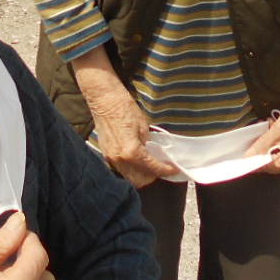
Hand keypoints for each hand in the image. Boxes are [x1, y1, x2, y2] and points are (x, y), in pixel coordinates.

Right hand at [72, 48, 179, 187]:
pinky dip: (131, 169)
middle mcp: (120, 159)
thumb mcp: (143, 126)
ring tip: (151, 165)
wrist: (104, 99)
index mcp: (131, 152)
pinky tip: (138, 160)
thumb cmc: (124, 108)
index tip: (174, 169)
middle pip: (140, 180)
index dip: (166, 170)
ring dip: (142, 174)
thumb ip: (148, 144)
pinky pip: (121, 169)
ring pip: (129, 176)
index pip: (153, 168)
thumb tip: (153, 154)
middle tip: (163, 168)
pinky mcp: (106, 154)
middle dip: (153, 176)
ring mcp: (111, 158)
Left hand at [245, 97, 279, 173]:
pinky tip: (276, 130)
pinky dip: (278, 143)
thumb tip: (247, 157)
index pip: (268, 167)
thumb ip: (261, 146)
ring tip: (268, 129)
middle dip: (262, 151)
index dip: (254, 161)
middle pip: (273, 163)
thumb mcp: (277, 130)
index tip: (241, 157)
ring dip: (269, 146)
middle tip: (252, 140)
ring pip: (278, 156)